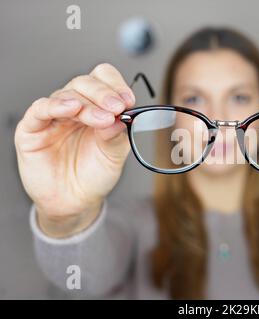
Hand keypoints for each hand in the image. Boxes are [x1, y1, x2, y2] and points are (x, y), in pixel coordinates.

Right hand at [15, 63, 134, 237]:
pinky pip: (40, 110)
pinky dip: (56, 105)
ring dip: (87, 103)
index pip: (104, 80)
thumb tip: (121, 115)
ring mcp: (54, 117)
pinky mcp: (32, 129)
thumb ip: (116, 134)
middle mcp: (75, 108)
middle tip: (116, 108)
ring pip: (67, 94)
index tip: (128, 100)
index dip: (116, 85)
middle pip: (85, 83)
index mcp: (97, 107)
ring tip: (101, 118)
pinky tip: (71, 108)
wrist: (76, 201)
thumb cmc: (95, 175)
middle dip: (103, 94)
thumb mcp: (115, 155)